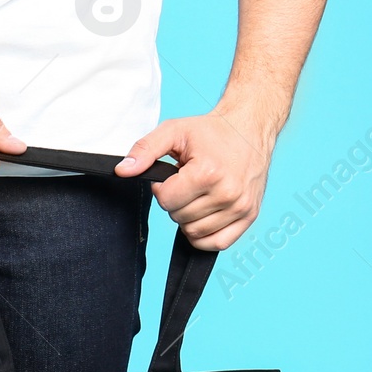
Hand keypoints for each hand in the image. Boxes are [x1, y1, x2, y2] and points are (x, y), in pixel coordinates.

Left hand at [116, 107, 279, 249]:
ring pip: (194, 233)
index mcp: (208, 172)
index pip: (166, 201)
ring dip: (190, 217)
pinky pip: (216, 244)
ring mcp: (241, 207)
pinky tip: (206, 213)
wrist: (250, 127)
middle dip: (177, 202)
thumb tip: (122, 171)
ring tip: (199, 193)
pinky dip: (205, 235)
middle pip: (179, 218)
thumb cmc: (211, 131)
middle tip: (189, 182)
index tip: (175, 174)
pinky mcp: (250, 216)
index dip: (164, 188)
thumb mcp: (174, 131)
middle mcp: (227, 192)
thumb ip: (145, 150)